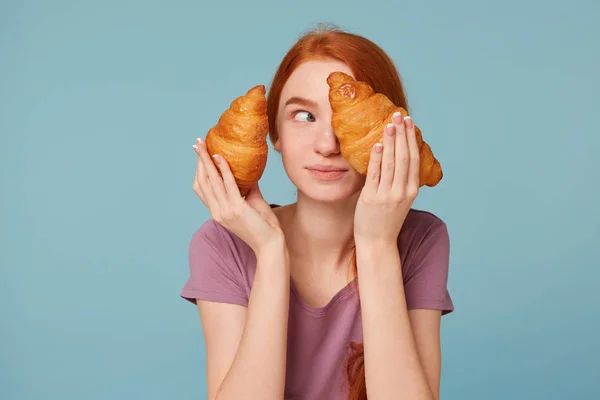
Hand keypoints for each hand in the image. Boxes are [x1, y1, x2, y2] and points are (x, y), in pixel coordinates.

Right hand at [192, 137, 284, 254]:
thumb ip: (249, 187)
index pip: (202, 188)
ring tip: (205, 146)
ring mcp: (225, 211)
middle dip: (199, 161)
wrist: (271, 245)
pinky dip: (223, 169)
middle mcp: (217, 211)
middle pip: (202, 182)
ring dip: (207, 161)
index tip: (200, 154)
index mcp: (218, 212)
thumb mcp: (254, 202)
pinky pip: (228, 184)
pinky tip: (221, 156)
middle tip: (197, 144)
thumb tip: (250, 170)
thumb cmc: (264, 226)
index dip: (198, 170)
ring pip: (211, 181)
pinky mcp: (236, 209)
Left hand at [354, 112, 419, 243]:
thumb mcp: (400, 199)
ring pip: (390, 162)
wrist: (377, 242)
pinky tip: (377, 144)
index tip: (408, 122)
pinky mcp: (371, 198)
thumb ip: (400, 180)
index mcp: (411, 190)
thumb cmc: (386, 219)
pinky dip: (376, 158)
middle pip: (403, 156)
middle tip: (399, 115)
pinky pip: (374, 174)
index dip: (411, 138)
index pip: (412, 158)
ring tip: (389, 124)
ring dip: (390, 141)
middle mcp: (402, 191)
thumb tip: (396, 156)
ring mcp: (387, 194)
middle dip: (402, 134)